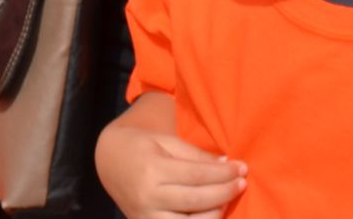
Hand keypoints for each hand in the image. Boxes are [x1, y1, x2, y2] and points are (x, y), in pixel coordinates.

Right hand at [96, 122, 244, 218]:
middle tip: (241, 183)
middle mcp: (148, 197)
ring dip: (215, 213)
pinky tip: (211, 212)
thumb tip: (228, 165)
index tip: (242, 168)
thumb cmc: (142, 147)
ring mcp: (146, 218)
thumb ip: (195, 155)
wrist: (110, 162)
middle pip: (197, 200)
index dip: (223, 173)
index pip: (197, 175)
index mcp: (152, 170)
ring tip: (226, 198)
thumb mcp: (166, 142)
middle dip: (225, 191)